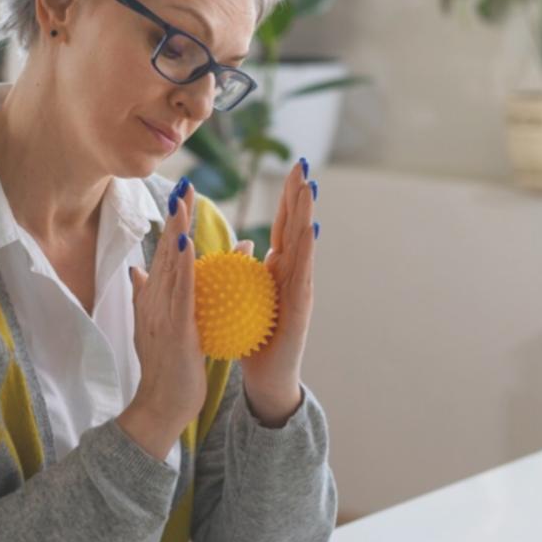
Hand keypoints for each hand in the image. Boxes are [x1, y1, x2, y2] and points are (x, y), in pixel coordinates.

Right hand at [120, 180, 207, 459]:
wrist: (160, 407)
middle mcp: (154, 302)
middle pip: (165, 251)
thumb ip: (149, 298)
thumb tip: (136, 270)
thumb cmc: (165, 370)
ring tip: (184, 201)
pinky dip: (182, 267)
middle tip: (185, 183)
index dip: (172, 223)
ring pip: (171, 265)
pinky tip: (186, 244)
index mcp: (154, 301)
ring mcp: (161, 314)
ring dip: (177, 231)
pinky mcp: (174, 329)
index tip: (183, 195)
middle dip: (175, 217)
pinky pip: (180, 293)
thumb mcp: (158, 327)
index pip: (164, 254)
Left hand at [238, 158, 317, 425]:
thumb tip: (232, 248)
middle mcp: (294, 273)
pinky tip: (308, 231)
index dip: (286, 198)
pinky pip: (303, 273)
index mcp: (278, 269)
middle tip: (303, 163)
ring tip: (310, 187)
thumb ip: (239, 272)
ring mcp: (301, 288)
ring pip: (304, 244)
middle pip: (297, 226)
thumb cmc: (250, 340)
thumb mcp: (240, 300)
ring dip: (307, 214)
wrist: (266, 378)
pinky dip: (306, 250)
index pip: (282, 225)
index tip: (290, 167)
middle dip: (301, 195)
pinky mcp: (302, 306)